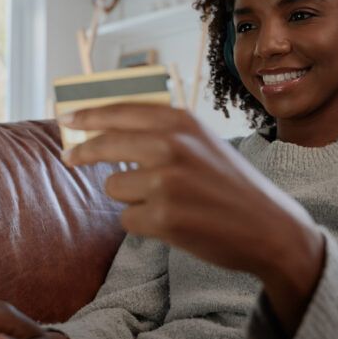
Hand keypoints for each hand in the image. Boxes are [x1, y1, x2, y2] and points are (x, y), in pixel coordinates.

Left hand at [60, 103, 324, 333]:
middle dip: (83, 153)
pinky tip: (174, 223)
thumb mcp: (204, 143)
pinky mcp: (163, 217)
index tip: (67, 120)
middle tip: (69, 158)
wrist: (270, 228)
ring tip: (166, 202)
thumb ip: (164, 133)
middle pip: (105, 144)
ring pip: (115, 187)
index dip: (88, 115)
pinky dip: (144, 223)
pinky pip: (128, 219)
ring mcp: (166, 182)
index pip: (120, 111)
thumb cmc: (232, 186)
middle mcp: (172, 145)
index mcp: (182, 122)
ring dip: (131, 197)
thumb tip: (108, 129)